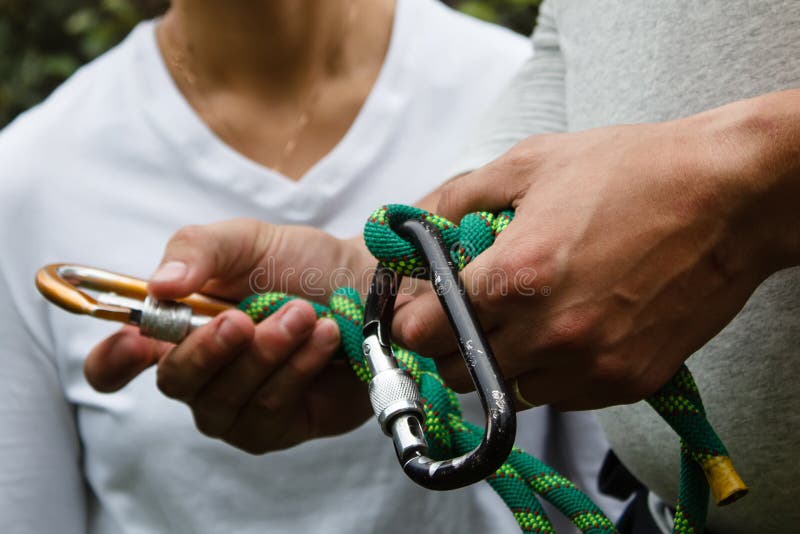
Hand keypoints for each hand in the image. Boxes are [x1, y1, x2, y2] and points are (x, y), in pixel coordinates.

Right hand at [85, 219, 373, 451]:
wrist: (366, 284)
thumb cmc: (300, 265)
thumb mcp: (248, 242)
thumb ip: (199, 250)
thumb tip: (160, 285)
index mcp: (179, 327)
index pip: (117, 363)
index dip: (113, 362)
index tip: (137, 344)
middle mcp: (201, 372)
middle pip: (176, 382)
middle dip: (210, 349)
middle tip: (245, 317)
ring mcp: (237, 405)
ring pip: (225, 402)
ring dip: (265, 355)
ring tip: (305, 315)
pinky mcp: (278, 426)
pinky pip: (269, 413)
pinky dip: (296, 371)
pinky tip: (322, 340)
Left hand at [394, 95, 799, 409]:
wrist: (730, 198)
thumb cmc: (631, 171)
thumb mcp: (530, 164)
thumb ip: (456, 198)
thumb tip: (410, 225)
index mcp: (515, 276)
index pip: (424, 333)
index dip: (412, 320)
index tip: (419, 309)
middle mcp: (548, 333)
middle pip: (458, 370)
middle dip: (449, 343)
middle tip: (465, 311)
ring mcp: (590, 365)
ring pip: (507, 390)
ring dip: (499, 361)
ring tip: (522, 317)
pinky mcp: (626, 382)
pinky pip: (560, 397)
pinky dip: (548, 372)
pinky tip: (565, 329)